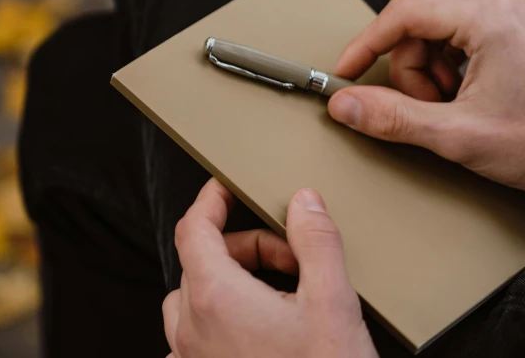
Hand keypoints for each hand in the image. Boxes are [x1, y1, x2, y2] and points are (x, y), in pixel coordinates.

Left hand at [162, 179, 376, 357]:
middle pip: (200, 260)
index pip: (192, 228)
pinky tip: (257, 328)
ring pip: (193, 299)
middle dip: (244, 246)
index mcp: (216, 298)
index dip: (210, 199)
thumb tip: (304, 201)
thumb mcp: (332, 301)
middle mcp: (193, 330)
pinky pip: (194, 337)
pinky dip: (219, 318)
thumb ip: (316, 241)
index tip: (226, 187)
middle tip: (289, 256)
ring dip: (229, 281)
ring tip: (275, 291)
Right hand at [328, 0, 524, 192]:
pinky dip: (445, 77)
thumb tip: (343, 105)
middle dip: (412, 76)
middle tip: (434, 111)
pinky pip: (450, 46)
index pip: (404, 15)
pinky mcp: (503, 32)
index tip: (344, 74)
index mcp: (487, 17)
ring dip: (428, 80)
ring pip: (429, 40)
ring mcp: (501, 17)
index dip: (365, 45)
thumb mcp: (456, 134)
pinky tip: (464, 101)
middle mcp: (495, 5)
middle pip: (415, 31)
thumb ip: (394, 118)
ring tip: (455, 111)